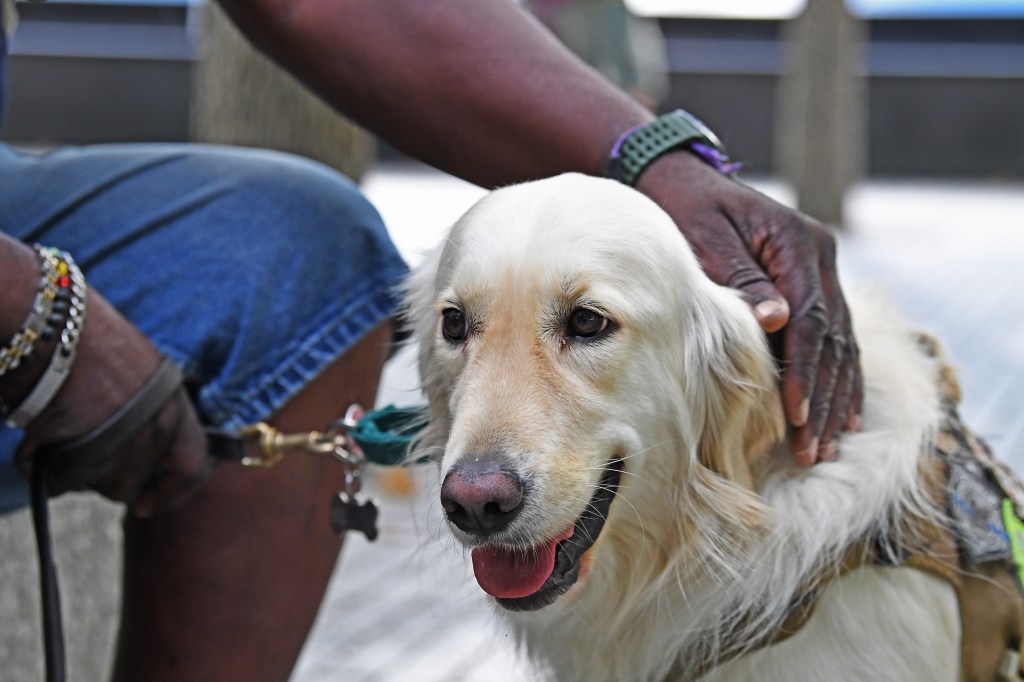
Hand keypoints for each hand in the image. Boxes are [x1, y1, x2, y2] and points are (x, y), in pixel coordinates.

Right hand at [16, 288, 210, 515]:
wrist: (48, 320)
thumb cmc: (84, 335)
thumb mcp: (134, 371)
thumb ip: (143, 411)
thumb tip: (135, 450)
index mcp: (174, 404)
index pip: (193, 466)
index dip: (174, 492)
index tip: (149, 506)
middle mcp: (156, 430)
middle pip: (131, 483)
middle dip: (102, 475)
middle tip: (76, 450)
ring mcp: (121, 447)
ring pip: (93, 483)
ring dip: (71, 466)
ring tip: (54, 424)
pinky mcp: (80, 459)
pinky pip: (54, 480)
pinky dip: (37, 463)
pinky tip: (33, 432)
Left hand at [636, 150, 861, 464]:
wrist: (684, 181)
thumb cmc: (686, 211)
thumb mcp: (704, 239)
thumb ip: (741, 280)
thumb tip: (775, 322)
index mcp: (797, 241)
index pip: (810, 320)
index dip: (805, 372)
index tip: (796, 415)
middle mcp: (820, 254)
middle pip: (834, 339)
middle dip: (824, 398)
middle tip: (814, 449)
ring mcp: (823, 267)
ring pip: (841, 343)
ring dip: (836, 397)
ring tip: (827, 446)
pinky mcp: (814, 282)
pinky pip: (835, 337)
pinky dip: (837, 378)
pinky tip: (841, 415)